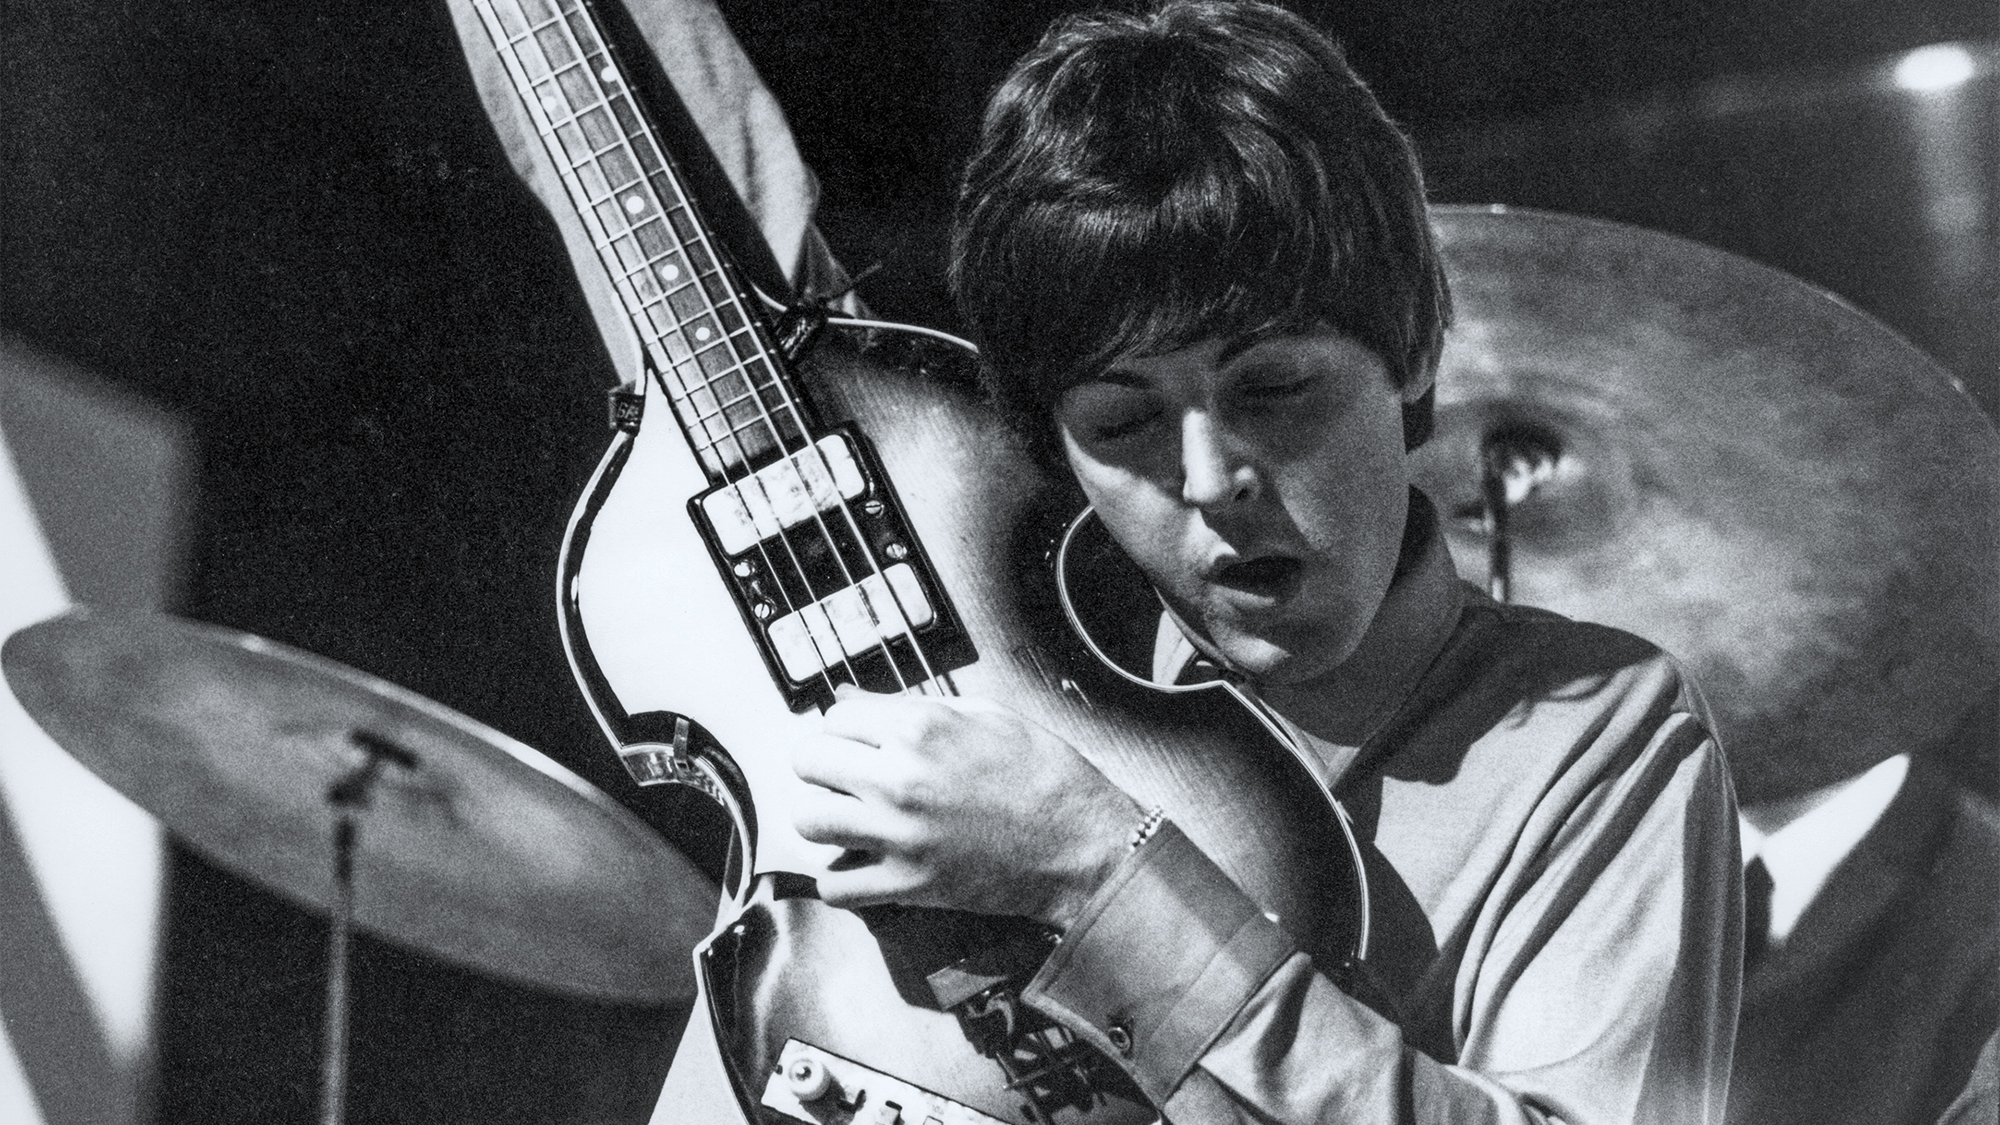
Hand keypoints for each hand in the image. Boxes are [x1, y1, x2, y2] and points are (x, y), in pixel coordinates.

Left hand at [792, 686, 1144, 927]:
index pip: (835, 716)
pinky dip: (840, 876)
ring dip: (822, 814)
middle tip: (843, 772)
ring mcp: (900, 836)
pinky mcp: (907, 885)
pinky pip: (836, 885)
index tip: (857, 738)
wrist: (1082, 844)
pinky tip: (860, 861)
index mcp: (921, 729)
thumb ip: (913, 706)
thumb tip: (855, 701)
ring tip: (847, 814)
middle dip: (823, 763)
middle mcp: (901, 779)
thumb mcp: (986, 715)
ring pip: (809, 819)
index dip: (846, 726)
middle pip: (808, 762)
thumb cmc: (1045, 777)